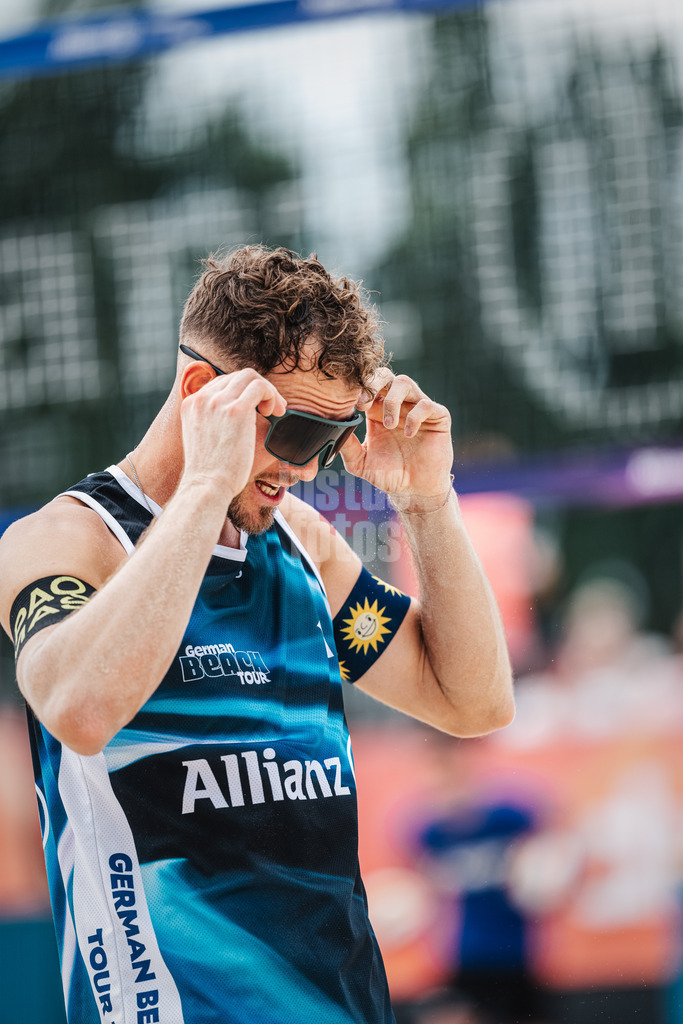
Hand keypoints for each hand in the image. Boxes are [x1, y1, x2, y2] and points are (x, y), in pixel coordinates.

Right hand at [180, 368, 285, 500]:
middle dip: (258, 389)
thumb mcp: (205, 441)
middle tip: (271, 410)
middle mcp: (202, 399)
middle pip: (236, 376)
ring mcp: (218, 402)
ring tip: (275, 411)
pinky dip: (272, 395)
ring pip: (250, 376)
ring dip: (268, 391)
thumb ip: (215, 425)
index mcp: (192, 405)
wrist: (207, 487)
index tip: (256, 409)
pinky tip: (275, 413)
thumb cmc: (210, 473)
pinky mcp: (236, 410)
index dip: (243, 392)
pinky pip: (260, 387)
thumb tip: (238, 422)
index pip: (221, 383)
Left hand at [340, 369, 452, 497]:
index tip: (352, 406)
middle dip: (373, 383)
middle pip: (385, 375)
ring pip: (405, 382)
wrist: (416, 490)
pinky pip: (426, 404)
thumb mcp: (361, 463)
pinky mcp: (437, 416)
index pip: (367, 386)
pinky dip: (414, 416)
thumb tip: (331, 429)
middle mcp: (397, 404)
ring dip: (392, 401)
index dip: (358, 389)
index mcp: (377, 411)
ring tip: (389, 425)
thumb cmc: (389, 474)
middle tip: (364, 405)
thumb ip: (346, 447)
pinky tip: (408, 434)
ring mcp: (417, 408)